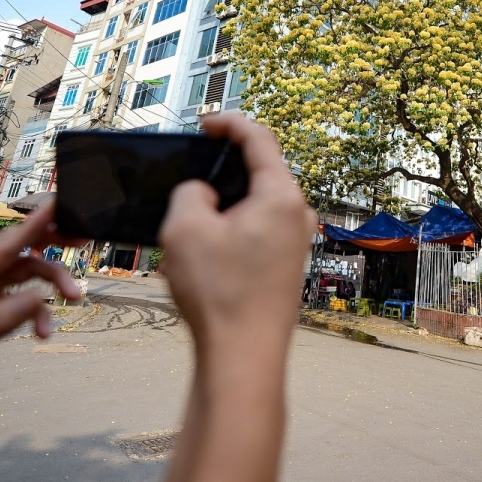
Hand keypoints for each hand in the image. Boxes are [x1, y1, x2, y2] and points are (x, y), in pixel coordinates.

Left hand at [0, 202, 80, 453]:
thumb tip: (37, 300)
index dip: (30, 226)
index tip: (58, 204)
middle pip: (12, 255)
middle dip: (49, 249)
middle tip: (85, 243)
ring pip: (17, 278)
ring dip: (47, 286)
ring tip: (75, 301)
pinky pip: (11, 303)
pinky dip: (31, 313)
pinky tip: (43, 333)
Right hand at [158, 113, 314, 481]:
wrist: (243, 357)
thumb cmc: (219, 294)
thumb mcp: (184, 228)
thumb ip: (189, 192)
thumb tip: (203, 194)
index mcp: (281, 195)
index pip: (259, 138)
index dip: (228, 123)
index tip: (204, 124)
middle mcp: (297, 214)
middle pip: (259, 171)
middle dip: (222, 169)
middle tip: (189, 174)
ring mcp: (295, 242)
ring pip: (255, 204)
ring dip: (222, 204)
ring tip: (188, 221)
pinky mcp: (286, 266)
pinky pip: (256, 231)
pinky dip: (229, 230)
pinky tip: (202, 252)